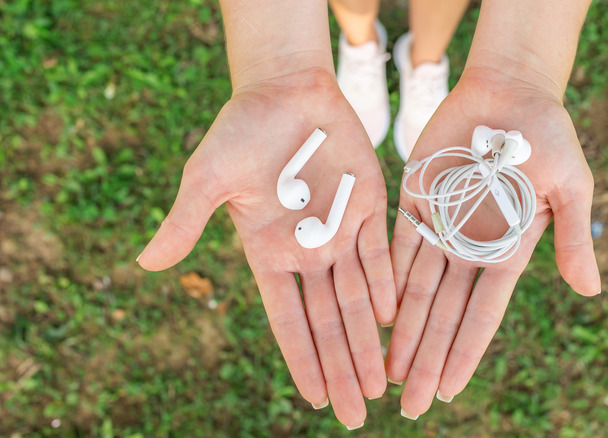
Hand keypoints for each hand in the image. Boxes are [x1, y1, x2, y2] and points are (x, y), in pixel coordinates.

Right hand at [137, 70, 395, 427]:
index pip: (288, 320)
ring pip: (358, 298)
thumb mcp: (207, 178)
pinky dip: (387, 286)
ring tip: (380, 386)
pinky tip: (394, 322)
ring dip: (368, 341)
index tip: (316, 400)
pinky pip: (381, 254)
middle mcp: (308, 251)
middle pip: (328, 321)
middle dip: (341, 367)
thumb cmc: (240, 132)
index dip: (303, 360)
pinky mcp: (368, 205)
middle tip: (356, 414)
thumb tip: (143, 265)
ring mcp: (340, 230)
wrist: (284, 91)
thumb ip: (184, 223)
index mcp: (269, 254)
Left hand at [386, 67, 600, 417]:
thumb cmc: (549, 136)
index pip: (483, 314)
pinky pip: (397, 246)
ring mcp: (441, 226)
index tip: (449, 392)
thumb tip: (590, 291)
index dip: (464, 353)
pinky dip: (387, 280)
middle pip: (444, 314)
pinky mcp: (416, 200)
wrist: (510, 91)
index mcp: (509, 251)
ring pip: (416, 289)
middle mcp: (471, 247)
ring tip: (387, 372)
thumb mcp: (572, 187)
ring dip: (402, 331)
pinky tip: (374, 315)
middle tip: (409, 404)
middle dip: (427, 359)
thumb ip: (575, 237)